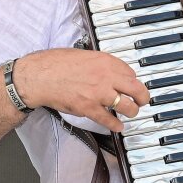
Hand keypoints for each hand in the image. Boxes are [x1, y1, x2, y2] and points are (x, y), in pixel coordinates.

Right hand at [15, 48, 150, 132]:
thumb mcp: (84, 55)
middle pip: (136, 89)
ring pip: (127, 106)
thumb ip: (99, 63)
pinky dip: (116, 125)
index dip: (133, 80)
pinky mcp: (89, 108)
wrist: (40, 76)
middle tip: (142, 100)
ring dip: (132, 111)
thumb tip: (109, 71)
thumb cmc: (57, 63)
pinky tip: (118, 126)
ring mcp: (99, 94)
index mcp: (105, 61)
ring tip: (131, 112)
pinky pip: (109, 120)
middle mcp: (106, 77)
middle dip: (143, 97)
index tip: (132, 85)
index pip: (130, 72)